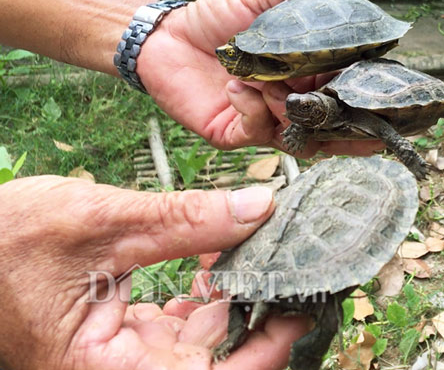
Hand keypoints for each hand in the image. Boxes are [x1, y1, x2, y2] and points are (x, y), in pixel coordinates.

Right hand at [0, 176, 307, 369]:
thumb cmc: (7, 240)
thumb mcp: (102, 222)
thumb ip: (185, 218)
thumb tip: (258, 207)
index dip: (262, 350)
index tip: (297, 306)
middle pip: (214, 361)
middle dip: (257, 315)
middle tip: (287, 266)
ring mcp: (126, 356)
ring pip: (204, 341)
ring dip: (234, 297)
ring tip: (257, 251)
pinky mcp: (127, 334)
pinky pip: (183, 324)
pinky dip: (206, 292)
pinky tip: (217, 258)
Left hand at [137, 0, 382, 156]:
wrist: (166, 39)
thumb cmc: (213, 20)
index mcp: (303, 74)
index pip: (344, 90)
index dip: (366, 97)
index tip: (388, 98)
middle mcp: (289, 102)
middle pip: (331, 126)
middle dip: (350, 129)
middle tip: (368, 127)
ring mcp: (265, 120)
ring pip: (299, 135)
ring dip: (291, 110)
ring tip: (274, 84)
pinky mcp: (238, 132)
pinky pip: (258, 131)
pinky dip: (253, 110)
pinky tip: (237, 87)